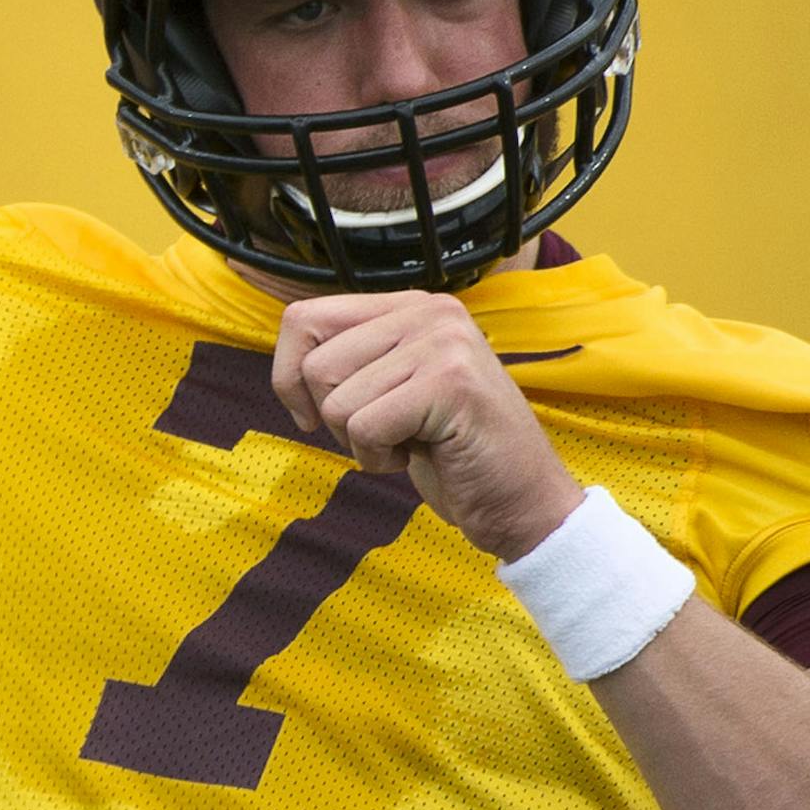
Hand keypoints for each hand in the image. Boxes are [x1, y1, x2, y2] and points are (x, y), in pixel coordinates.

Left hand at [271, 291, 585, 558]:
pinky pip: (365, 427)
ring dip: (359, 442)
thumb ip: (352, 361)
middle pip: (315, 365)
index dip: (289, 376)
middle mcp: (428, 312)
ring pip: (336, 400)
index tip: (312, 414)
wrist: (523, 503)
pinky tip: (421, 456)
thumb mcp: (393, 390)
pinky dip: (378, 458)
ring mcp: (443, 343)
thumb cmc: (451, 453)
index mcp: (409, 307)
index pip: (303, 318)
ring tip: (410, 442)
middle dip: (331, 418)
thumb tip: (286, 362)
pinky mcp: (450, 383)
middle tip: (383, 434)